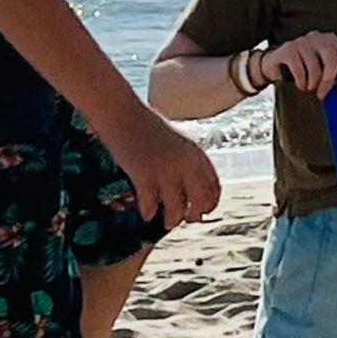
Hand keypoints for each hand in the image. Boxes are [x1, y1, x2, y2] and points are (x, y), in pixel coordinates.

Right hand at [105, 107, 221, 229]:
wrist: (122, 114)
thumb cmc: (147, 127)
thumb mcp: (177, 142)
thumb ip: (187, 161)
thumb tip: (190, 188)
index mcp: (196, 153)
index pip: (214, 186)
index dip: (211, 202)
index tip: (204, 211)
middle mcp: (186, 164)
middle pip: (200, 201)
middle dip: (195, 215)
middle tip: (186, 219)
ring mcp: (166, 171)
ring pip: (177, 210)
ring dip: (172, 220)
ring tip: (167, 223)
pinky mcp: (144, 176)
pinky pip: (151, 205)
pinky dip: (149, 212)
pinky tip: (147, 214)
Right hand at [262, 31, 336, 98]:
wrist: (275, 63)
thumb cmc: (304, 66)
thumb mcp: (324, 71)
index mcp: (331, 41)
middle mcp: (318, 38)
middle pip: (333, 60)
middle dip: (329, 81)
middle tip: (323, 94)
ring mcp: (302, 42)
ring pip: (314, 68)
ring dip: (312, 83)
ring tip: (309, 87)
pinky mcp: (288, 49)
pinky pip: (299, 70)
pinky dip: (301, 82)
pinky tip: (300, 84)